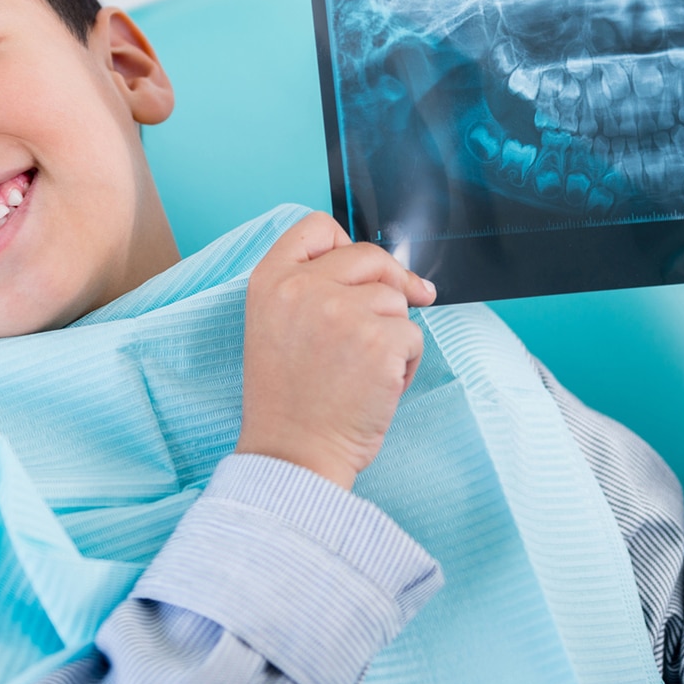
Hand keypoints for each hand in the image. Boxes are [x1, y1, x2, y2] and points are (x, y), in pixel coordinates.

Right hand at [237, 213, 436, 488]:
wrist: (293, 455)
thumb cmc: (288, 402)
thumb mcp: (276, 329)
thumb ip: (309, 291)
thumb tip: (384, 274)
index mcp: (269, 282)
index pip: (316, 227)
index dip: (344, 244)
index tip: (361, 270)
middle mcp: (302, 288)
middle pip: (368, 257)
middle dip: (390, 284)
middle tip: (393, 317)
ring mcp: (342, 312)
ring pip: (395, 300)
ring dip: (393, 333)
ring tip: (363, 371)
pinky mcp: (379, 340)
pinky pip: (414, 336)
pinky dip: (406, 364)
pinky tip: (377, 388)